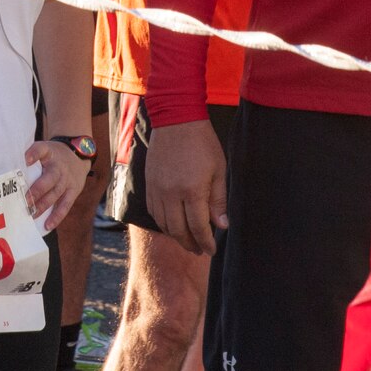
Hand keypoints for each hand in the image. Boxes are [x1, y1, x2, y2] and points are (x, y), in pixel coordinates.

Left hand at [23, 140, 84, 231]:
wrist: (78, 155)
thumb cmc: (54, 155)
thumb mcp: (44, 148)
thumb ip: (31, 155)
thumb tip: (15, 165)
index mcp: (50, 153)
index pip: (41, 150)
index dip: (34, 154)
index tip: (26, 159)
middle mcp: (59, 167)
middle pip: (49, 179)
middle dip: (37, 191)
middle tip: (25, 201)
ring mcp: (67, 180)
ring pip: (55, 194)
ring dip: (43, 206)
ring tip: (32, 214)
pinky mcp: (74, 191)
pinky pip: (65, 205)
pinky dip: (57, 216)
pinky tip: (48, 225)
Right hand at [146, 120, 226, 254]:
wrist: (176, 120)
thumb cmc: (202, 143)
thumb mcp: (218, 171)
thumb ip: (218, 201)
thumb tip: (221, 225)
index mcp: (192, 190)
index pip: (198, 227)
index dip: (206, 242)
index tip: (211, 250)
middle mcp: (171, 193)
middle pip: (178, 230)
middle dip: (190, 244)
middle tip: (199, 250)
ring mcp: (157, 189)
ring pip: (163, 223)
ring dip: (175, 236)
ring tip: (187, 240)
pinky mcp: (149, 183)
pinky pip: (153, 211)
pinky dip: (162, 222)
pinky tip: (172, 223)